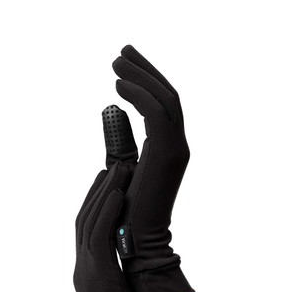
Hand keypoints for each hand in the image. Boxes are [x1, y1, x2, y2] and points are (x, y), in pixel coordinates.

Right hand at [68, 159, 154, 291]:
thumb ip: (121, 276)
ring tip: (119, 165)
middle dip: (98, 188)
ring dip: (104, 189)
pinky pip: (99, 232)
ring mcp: (87, 269)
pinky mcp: (97, 273)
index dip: (97, 202)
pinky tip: (118, 188)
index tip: (109, 181)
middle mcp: (83, 265)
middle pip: (85, 217)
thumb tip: (134, 264)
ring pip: (89, 219)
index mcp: (89, 271)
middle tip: (112, 162)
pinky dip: (107, 207)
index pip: (89, 228)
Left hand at [110, 45, 194, 291]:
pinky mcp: (168, 155)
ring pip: (165, 100)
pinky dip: (139, 95)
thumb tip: (113, 113)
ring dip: (140, 76)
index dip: (146, 79)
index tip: (124, 63)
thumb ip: (123, 140)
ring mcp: (176, 149)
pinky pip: (156, 114)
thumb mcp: (125, 165)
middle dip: (144, 69)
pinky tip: (116, 85)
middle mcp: (178, 144)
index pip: (164, 104)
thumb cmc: (129, 210)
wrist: (139, 240)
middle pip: (168, 94)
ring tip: (114, 62)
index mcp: (169, 147)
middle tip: (121, 51)